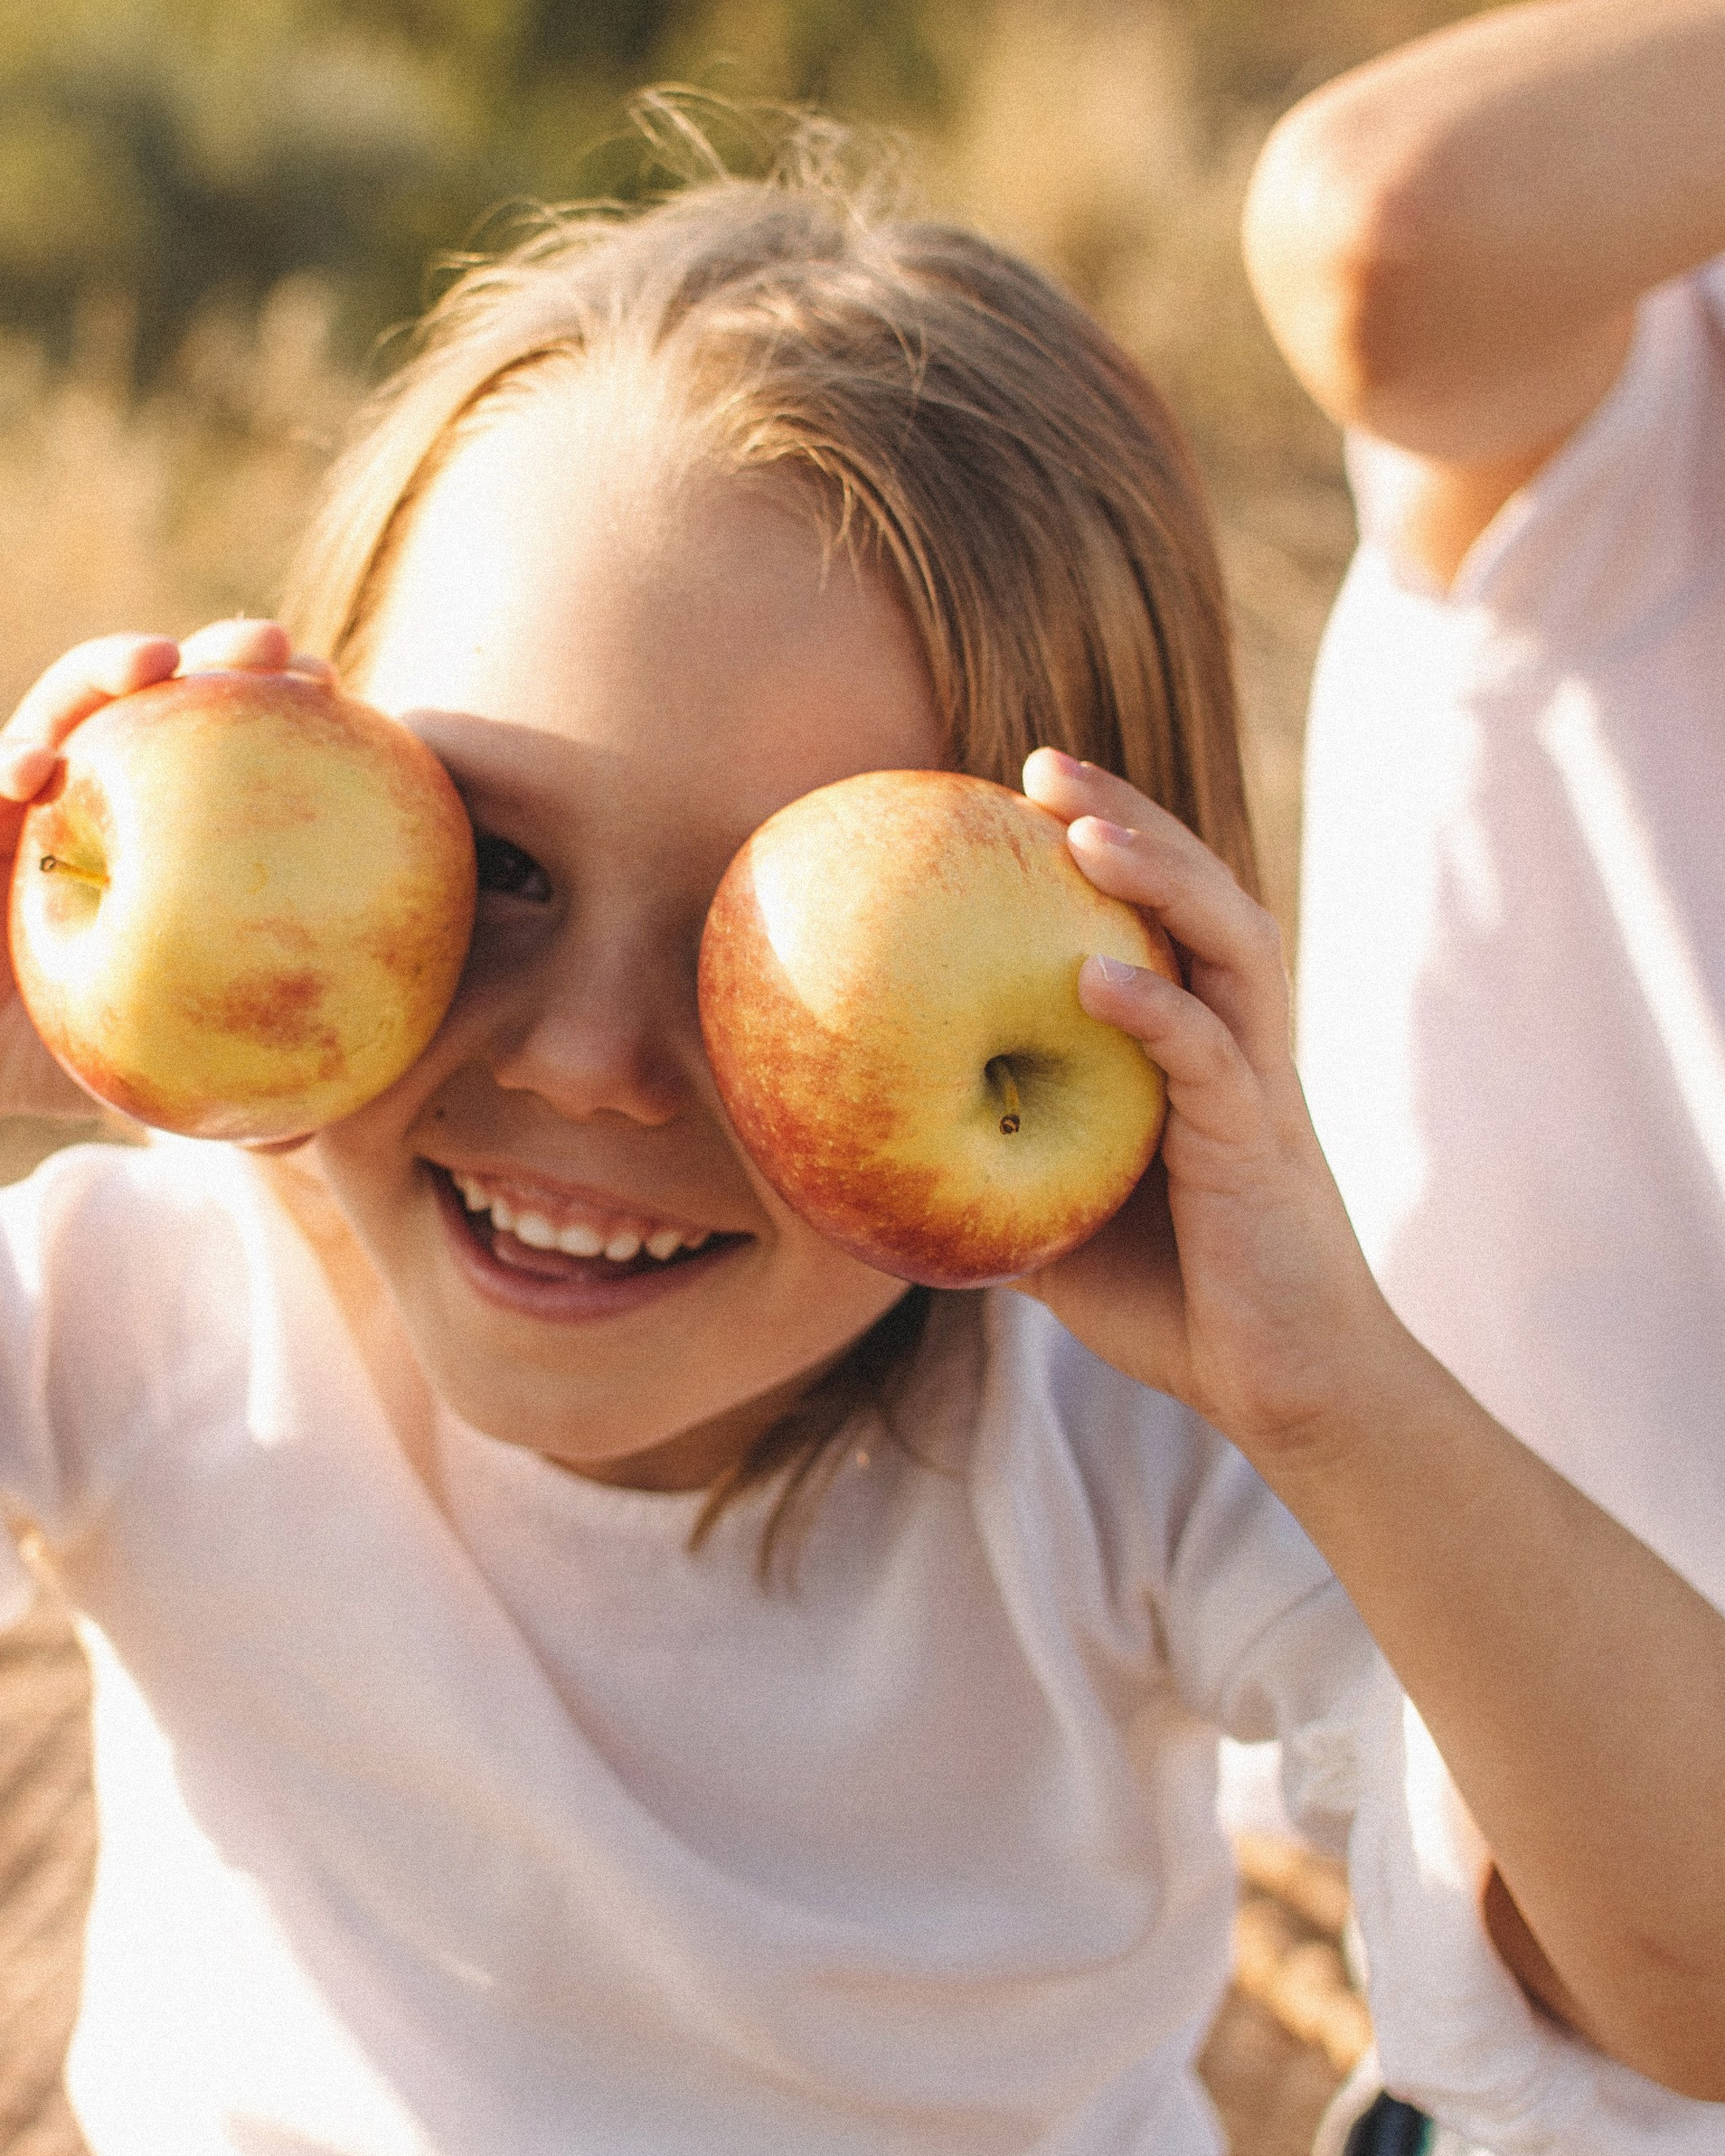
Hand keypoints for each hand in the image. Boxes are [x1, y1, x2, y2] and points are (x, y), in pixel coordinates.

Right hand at [0, 621, 334, 1124]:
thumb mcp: (147, 1063)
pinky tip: (33, 769)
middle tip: (277, 652)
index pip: (240, 751)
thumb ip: (222, 1080)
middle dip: (227, 655)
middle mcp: (100, 780)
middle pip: (172, 697)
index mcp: (166, 826)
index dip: (293, 717)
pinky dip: (0, 765)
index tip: (352, 701)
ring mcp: (18, 781)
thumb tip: (317, 1139)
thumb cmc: (59, 1043)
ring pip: (70, 702)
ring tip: (158, 659)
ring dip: (113, 668)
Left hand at [1012, 750, 1399, 1462]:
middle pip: (1200, 895)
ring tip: (1084, 833)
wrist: (1289, 1389)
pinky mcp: (1260, 1149)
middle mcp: (1239, 1044)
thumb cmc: (1178, 1304)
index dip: (1105, 839)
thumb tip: (867, 1161)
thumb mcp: (1057, 1224)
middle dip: (1130, 818)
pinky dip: (1158, 1013)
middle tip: (1043, 767)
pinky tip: (1097, 981)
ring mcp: (1258, 1089)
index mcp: (1197, 1047)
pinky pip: (1211, 1063)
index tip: (1019, 786)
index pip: (1159, 914)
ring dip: (1159, 880)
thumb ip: (993, 1173)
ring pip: (1228, 947)